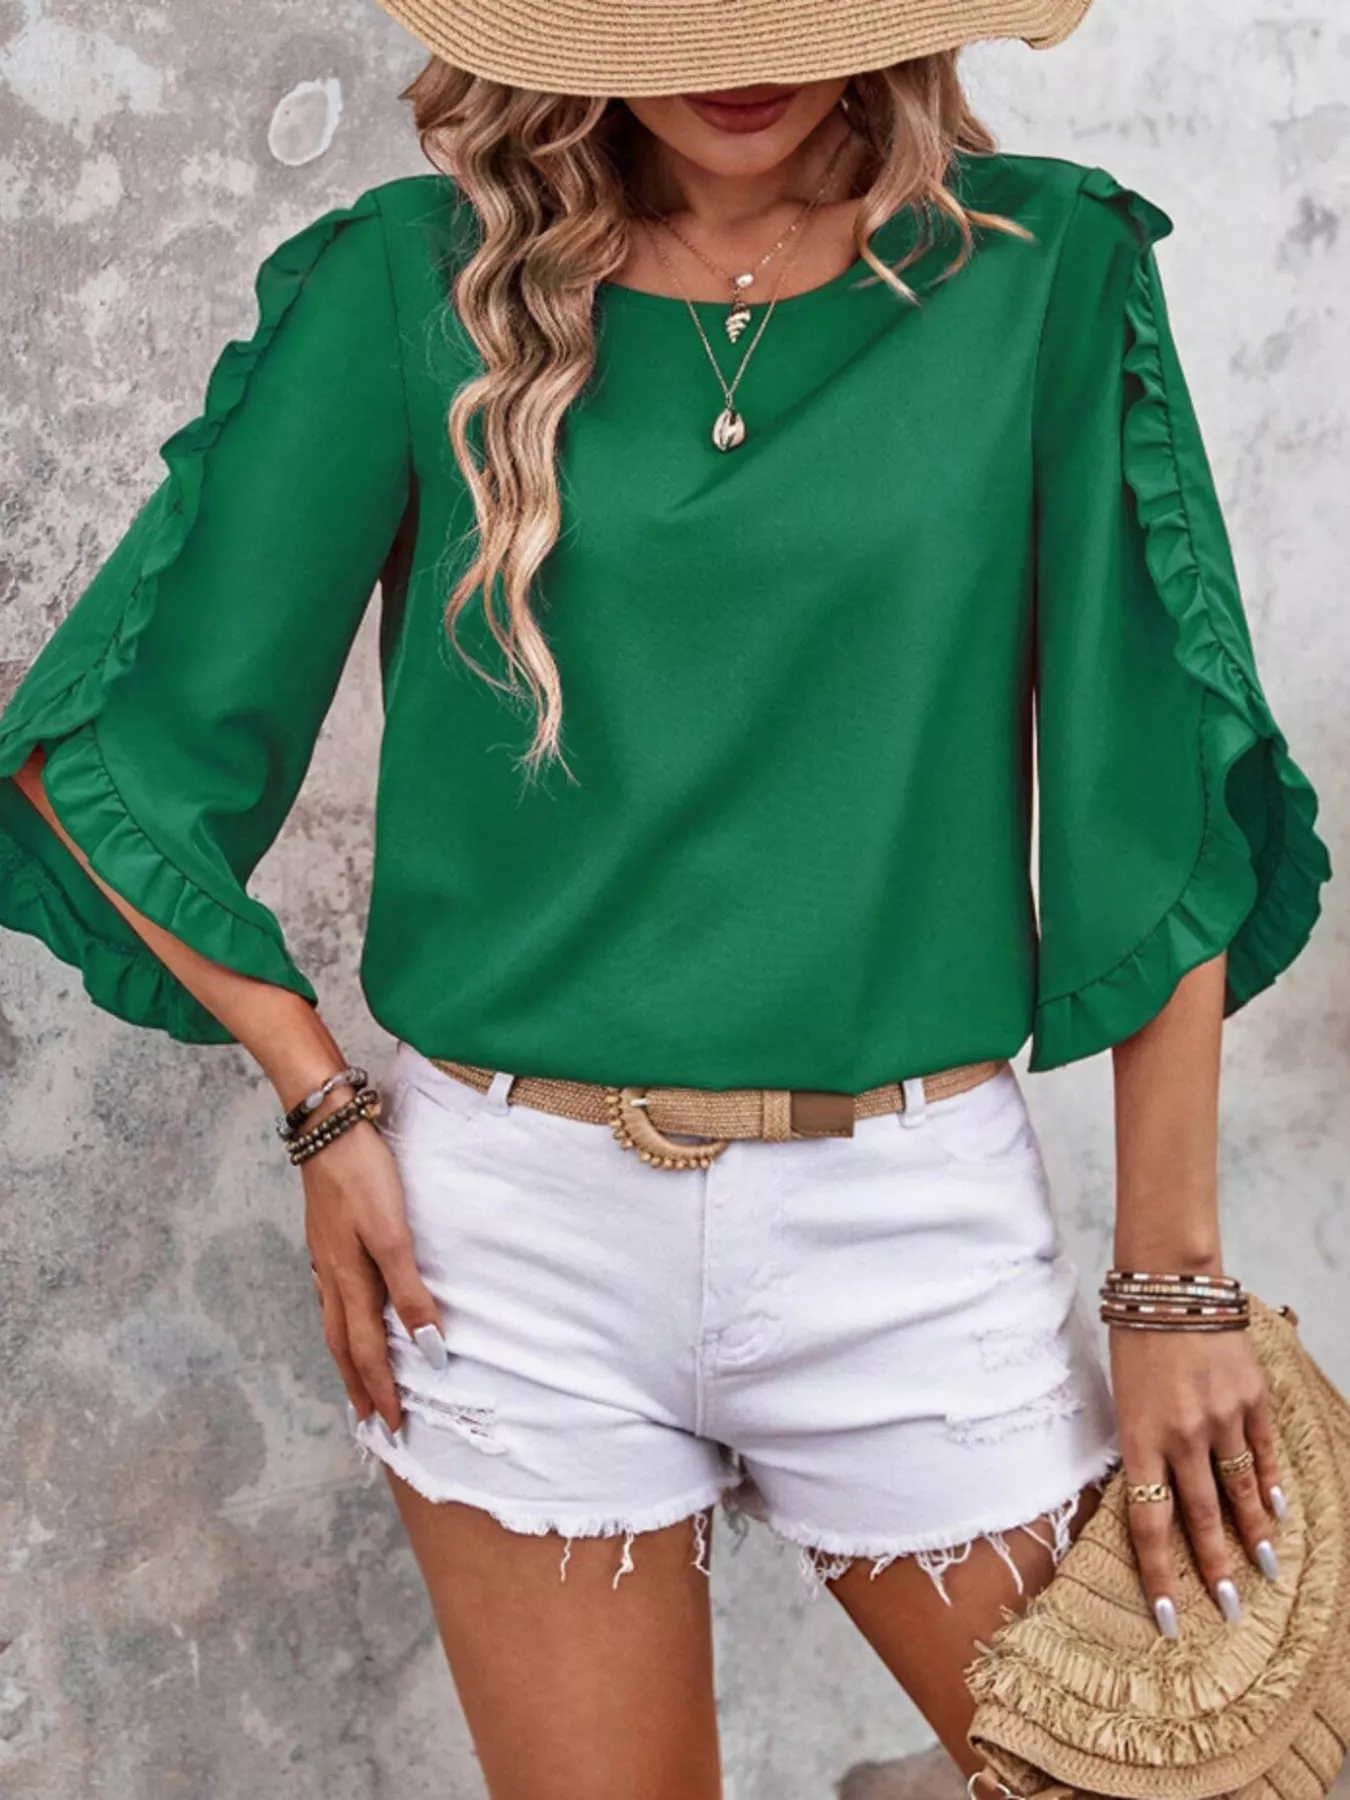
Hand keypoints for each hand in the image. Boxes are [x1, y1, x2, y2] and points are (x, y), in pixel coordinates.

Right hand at [301, 1110, 444, 1438]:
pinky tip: (345, 1315)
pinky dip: (340, 1322)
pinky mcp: (326, 1239)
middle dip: (357, 1386)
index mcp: (350, 1281)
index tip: (392, 1426)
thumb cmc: (363, 1177)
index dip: (380, 1390)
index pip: (366, 1351)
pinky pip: (332, 1297)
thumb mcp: (393, 1235)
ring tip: (355, 1381)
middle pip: (343, 1346)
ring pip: (334, 1323)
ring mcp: (325, 1258)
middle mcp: (332, 1277)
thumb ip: (409, 1292)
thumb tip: (426, 1347)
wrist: (326, 1128)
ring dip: (346, 1358)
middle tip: (368, 1423)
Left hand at [1111, 1326, 1285, 1636]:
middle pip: (1201, 1518)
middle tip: (1229, 1611)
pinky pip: (1263, 1454)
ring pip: (1240, 1492)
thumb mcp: (1121, 1396)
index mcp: (1139, 1437)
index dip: (1160, 1576)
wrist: (1168, 1282)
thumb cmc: (1133, 1339)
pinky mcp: (1250, 1399)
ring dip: (1252, 1536)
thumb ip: (1143, 1445)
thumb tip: (1159, 1495)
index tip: (1169, 1618)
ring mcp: (1221, 1418)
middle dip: (1215, 1570)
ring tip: (1264, 1571)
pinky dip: (1271, 1485)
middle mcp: (1182, 1435)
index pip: (1149, 1524)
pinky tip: (1277, 1512)